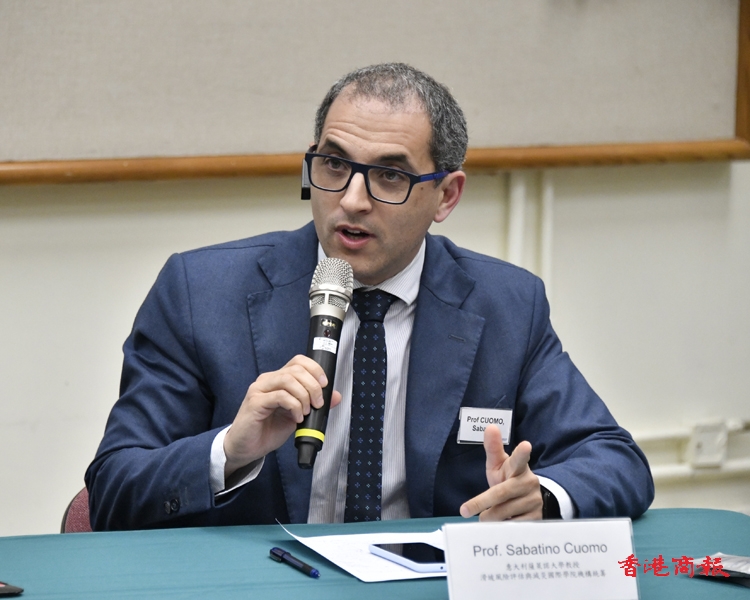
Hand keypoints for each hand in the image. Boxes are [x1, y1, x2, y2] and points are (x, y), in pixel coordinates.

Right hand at [223, 355, 341, 476]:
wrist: (247, 448)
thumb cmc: (268, 430)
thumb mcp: (298, 415)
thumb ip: (314, 403)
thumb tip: (335, 396)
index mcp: (278, 379)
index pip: (298, 361)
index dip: (315, 369)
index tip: (324, 384)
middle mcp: (268, 380)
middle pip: (296, 369)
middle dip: (313, 386)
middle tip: (318, 403)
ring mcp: (259, 390)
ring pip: (288, 380)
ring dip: (304, 396)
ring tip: (307, 411)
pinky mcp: (255, 402)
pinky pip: (280, 396)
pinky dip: (294, 406)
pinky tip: (296, 417)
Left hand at [459, 425, 542, 520]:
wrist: (526, 500)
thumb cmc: (508, 478)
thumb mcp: (499, 464)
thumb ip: (493, 448)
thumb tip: (490, 426)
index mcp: (518, 467)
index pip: (520, 459)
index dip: (522, 453)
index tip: (525, 445)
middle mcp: (529, 482)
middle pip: (502, 492)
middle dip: (482, 501)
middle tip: (464, 510)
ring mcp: (534, 501)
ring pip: (505, 512)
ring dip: (490, 517)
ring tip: (484, 517)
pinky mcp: (537, 518)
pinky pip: (513, 525)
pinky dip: (501, 527)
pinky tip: (499, 525)